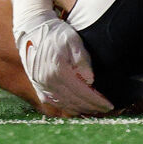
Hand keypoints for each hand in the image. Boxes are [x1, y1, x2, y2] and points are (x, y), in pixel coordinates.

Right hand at [11, 0, 113, 116]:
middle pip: (75, 102)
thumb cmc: (56, 34)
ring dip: (82, 109)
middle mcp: (49, 83)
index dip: (97, 100)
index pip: (82, 92)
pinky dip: (69, 108)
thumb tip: (90, 79)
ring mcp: (43, 88)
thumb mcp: (72, 39)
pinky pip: (57, 104)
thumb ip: (82, 58)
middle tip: (106, 108)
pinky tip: (79, 107)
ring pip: (66, 106)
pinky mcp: (40, 89)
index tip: (109, 104)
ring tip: (96, 109)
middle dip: (92, 107)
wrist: (33, 33)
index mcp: (58, 71)